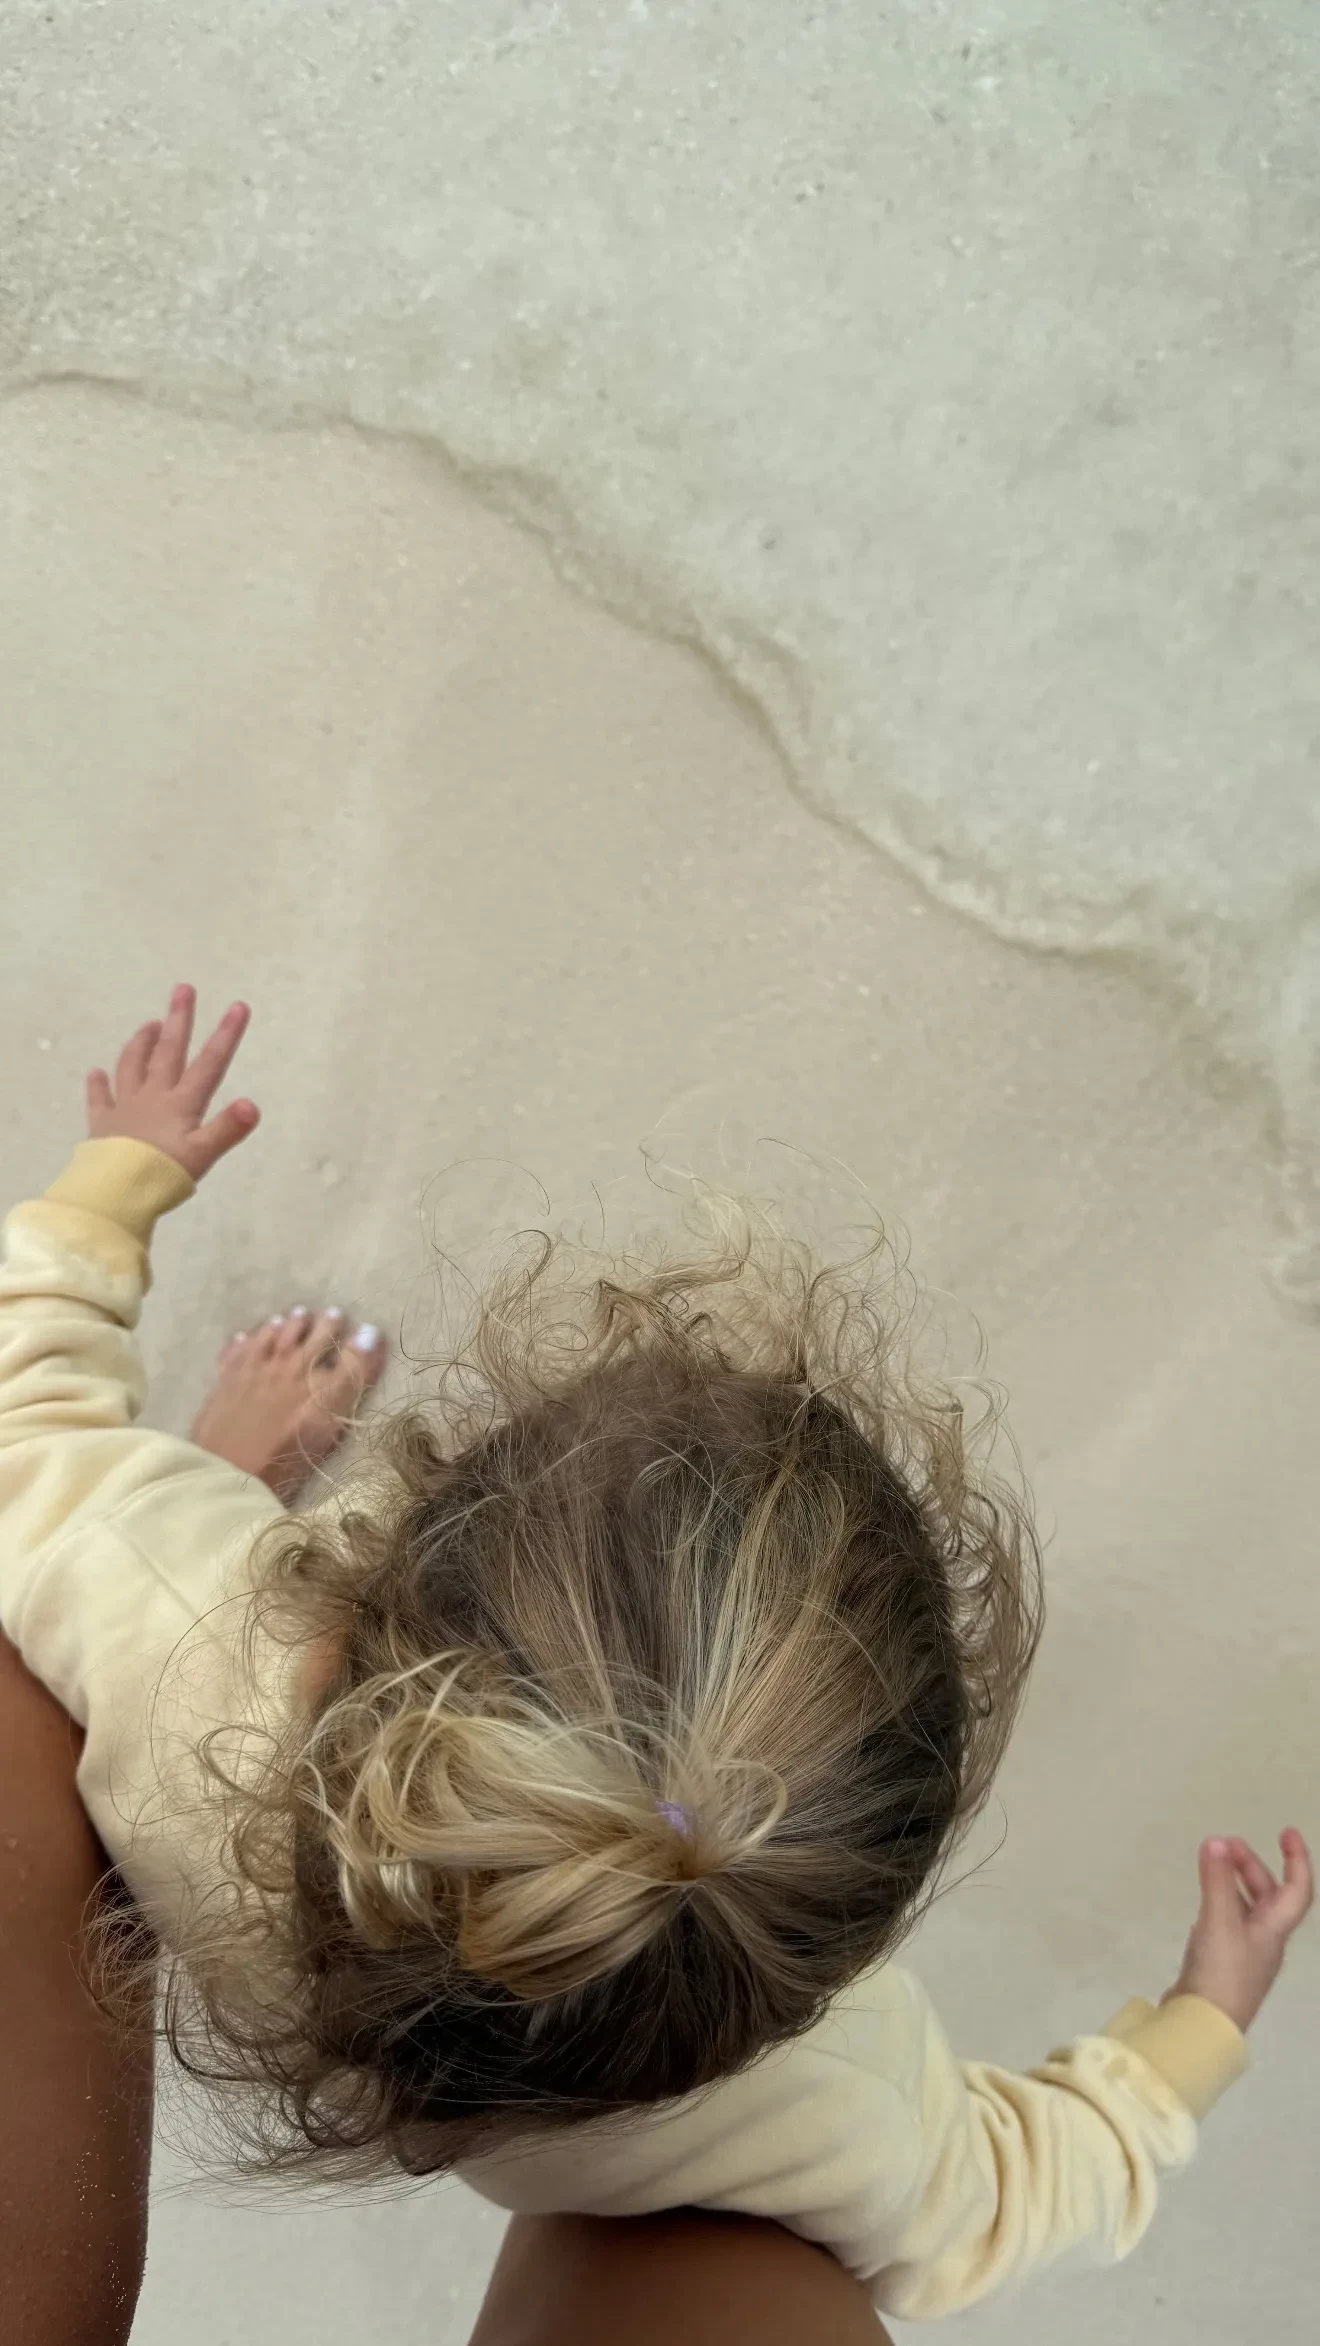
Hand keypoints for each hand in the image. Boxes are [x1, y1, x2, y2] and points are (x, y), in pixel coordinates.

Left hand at [86, 984, 259, 1180]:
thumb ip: (228, 1129)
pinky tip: (95, 1072)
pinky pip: (99, 1099)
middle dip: (179, 1020)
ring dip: (142, 1043)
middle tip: (183, 990)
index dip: (226, 1035)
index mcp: (181, 1103)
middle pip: (168, 1052)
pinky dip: (98, 1085)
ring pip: (133, 1066)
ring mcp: (125, 1107)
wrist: (115, 1193)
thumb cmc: (162, 1175)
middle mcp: (153, 1097)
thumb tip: (252, 1104)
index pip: (209, 1064)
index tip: (238, 1006)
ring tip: (149, 1024)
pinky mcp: (102, 1124)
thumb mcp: (203, 1155)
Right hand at [1165, 1829, 1312, 2031]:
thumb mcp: (1219, 1921)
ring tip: (1212, 1864)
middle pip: (1268, 1897)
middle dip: (1251, 1865)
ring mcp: (1244, 1956)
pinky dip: (1219, 1906)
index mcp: (1273, 1930)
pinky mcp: (1223, 1966)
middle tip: (1227, 1843)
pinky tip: (1204, 1904)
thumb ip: (1217, 1881)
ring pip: (1246, 1910)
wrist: (1203, 2025)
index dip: (1297, 1860)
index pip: (1297, 1890)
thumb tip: (1217, 1841)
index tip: (1287, 1832)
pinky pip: (1227, 1926)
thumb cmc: (1222, 1972)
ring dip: (1234, 1883)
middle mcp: (1265, 1942)